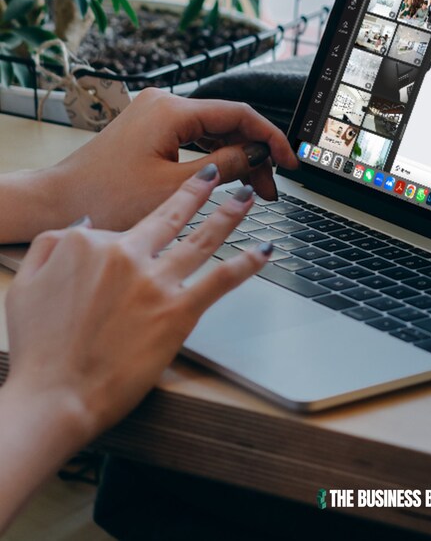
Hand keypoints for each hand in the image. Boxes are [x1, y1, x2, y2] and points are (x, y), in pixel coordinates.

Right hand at [3, 165, 271, 447]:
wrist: (54, 397)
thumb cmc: (39, 350)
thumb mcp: (25, 283)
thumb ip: (51, 245)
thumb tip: (84, 225)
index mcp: (90, 244)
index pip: (123, 228)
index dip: (129, 240)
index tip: (137, 240)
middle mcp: (127, 255)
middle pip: (171, 214)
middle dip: (198, 189)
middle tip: (215, 175)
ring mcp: (156, 282)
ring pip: (202, 238)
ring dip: (229, 214)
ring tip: (247, 197)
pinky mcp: (178, 311)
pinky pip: (220, 280)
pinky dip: (246, 263)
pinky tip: (264, 251)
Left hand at [12, 88, 298, 237]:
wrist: (56, 203)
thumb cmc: (105, 197)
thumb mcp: (175, 188)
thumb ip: (225, 166)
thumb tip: (257, 156)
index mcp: (172, 110)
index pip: (239, 114)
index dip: (270, 138)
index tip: (289, 161)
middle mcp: (164, 104)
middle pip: (228, 123)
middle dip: (254, 155)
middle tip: (270, 188)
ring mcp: (156, 116)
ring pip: (213, 132)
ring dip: (236, 159)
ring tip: (254, 190)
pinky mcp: (150, 131)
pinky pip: (194, 139)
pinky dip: (214, 159)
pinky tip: (228, 179)